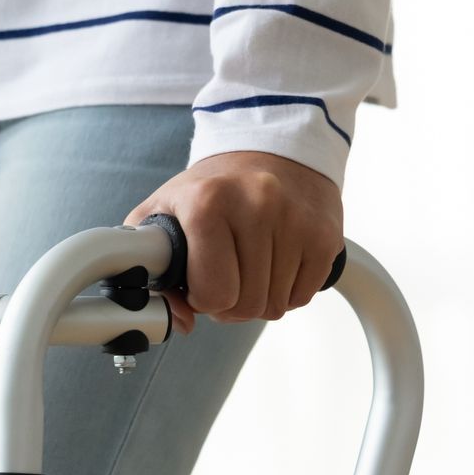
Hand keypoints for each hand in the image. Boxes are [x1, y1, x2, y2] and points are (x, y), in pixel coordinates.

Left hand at [125, 151, 343, 334]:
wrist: (268, 152)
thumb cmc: (211, 190)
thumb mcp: (161, 213)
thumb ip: (148, 267)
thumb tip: (178, 321)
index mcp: (207, 203)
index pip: (213, 293)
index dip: (202, 299)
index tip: (199, 281)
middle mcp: (257, 206)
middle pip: (246, 305)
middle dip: (231, 303)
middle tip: (225, 277)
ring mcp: (296, 220)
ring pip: (276, 306)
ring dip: (258, 298)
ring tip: (248, 266)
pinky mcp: (325, 234)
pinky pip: (302, 297)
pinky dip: (286, 292)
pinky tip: (274, 263)